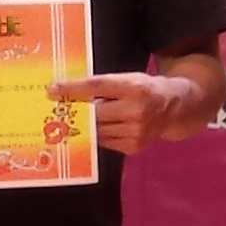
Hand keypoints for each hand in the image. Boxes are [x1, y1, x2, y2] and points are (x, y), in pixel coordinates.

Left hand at [51, 68, 201, 151]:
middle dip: (76, 110)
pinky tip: (97, 129)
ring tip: (77, 119)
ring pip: (97, 129)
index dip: (72, 89)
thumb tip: (67, 92)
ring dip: (85, 125)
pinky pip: (104, 142)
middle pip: (94, 112)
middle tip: (60, 108)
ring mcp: (136, 132)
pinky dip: (97, 135)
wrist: (173, 107)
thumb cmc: (144, 89)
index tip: (52, 90)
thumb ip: (102, 86)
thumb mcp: (127, 79)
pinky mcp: (133, 146)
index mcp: (135, 88)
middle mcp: (137, 111)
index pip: (96, 87)